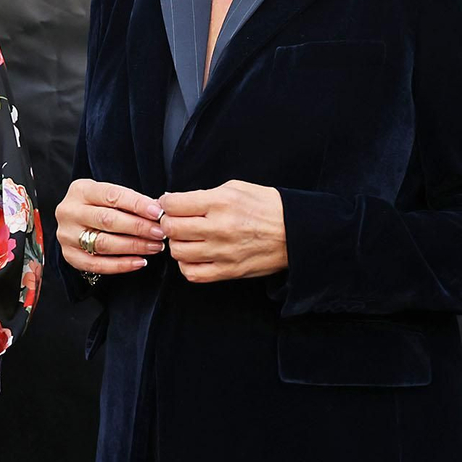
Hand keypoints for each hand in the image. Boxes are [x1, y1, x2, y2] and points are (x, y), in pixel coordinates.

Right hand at [56, 178, 165, 277]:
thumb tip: (158, 209)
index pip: (112, 195)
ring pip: (104, 243)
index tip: (158, 213)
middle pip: (108, 220)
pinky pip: (98, 264)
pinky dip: (122, 265)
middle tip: (160, 233)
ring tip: (155, 247)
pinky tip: (140, 262)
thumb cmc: (99, 205)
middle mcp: (69, 211)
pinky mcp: (69, 255)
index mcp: (80, 190)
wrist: (75, 221)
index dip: (137, 204)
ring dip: (134, 246)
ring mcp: (67, 235)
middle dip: (138, 227)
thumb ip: (130, 201)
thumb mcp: (109, 196)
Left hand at [160, 180, 287, 282]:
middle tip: (175, 221)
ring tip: (187, 238)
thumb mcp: (236, 188)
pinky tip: (195, 256)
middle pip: (171, 229)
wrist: (295, 231)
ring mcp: (223, 252)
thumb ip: (204, 195)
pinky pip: (192, 274)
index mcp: (221, 202)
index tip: (170, 204)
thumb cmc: (267, 207)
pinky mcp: (228, 271)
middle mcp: (219, 227)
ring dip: (177, 244)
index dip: (166, 203)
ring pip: (178, 252)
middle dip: (168, 223)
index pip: (173, 204)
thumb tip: (175, 201)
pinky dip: (187, 265)